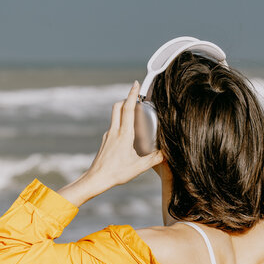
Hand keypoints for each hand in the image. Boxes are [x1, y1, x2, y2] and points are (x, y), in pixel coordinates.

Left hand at [57, 81, 163, 206]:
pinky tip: (127, 134)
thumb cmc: (116, 173)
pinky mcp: (105, 141)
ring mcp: (108, 136)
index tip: (134, 84)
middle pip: (117, 107)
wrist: (96, 179)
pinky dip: (120, 124)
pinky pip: (113, 127)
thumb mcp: (138, 167)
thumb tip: (167, 153)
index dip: (131, 95)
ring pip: (115, 117)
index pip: (127, 109)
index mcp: (123, 134)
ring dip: (123, 111)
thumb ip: (154, 159)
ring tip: (134, 115)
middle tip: (135, 97)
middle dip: (126, 99)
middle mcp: (114, 132)